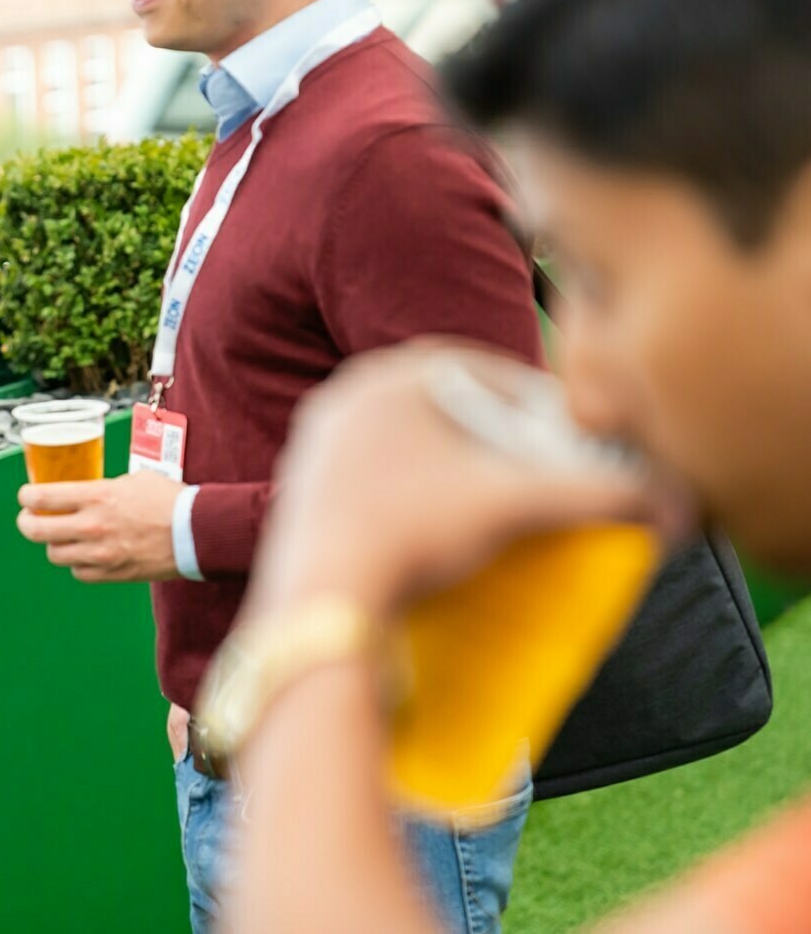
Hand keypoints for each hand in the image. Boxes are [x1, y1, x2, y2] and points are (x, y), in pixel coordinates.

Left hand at [15, 470, 185, 581]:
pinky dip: (78, 563)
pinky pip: (79, 572)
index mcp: (96, 497)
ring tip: (62, 536)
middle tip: (29, 519)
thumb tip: (87, 492)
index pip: (42, 498)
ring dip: (55, 544)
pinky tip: (86, 553)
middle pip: (36, 531)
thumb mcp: (133, 480)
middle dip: (27, 523)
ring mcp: (101, 554)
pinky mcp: (113, 574)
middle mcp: (93, 526)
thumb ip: (104, 488)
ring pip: (55, 555)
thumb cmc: (170, 500)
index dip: (26, 497)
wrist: (197, 532)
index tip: (26, 497)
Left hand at [248, 342, 689, 624]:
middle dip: (500, 441)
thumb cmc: (413, 532)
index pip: (491, 374)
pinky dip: (414, 498)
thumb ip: (597, 491)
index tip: (575, 442)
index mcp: (393, 374)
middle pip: (449, 409)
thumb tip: (669, 501)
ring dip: (456, 471)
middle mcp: (348, 395)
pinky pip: (375, 479)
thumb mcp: (518, 503)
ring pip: (410, 445)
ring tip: (498, 511)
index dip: (543, 407)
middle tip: (541, 479)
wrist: (323, 598)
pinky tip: (440, 534)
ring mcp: (318, 441)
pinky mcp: (303, 487)